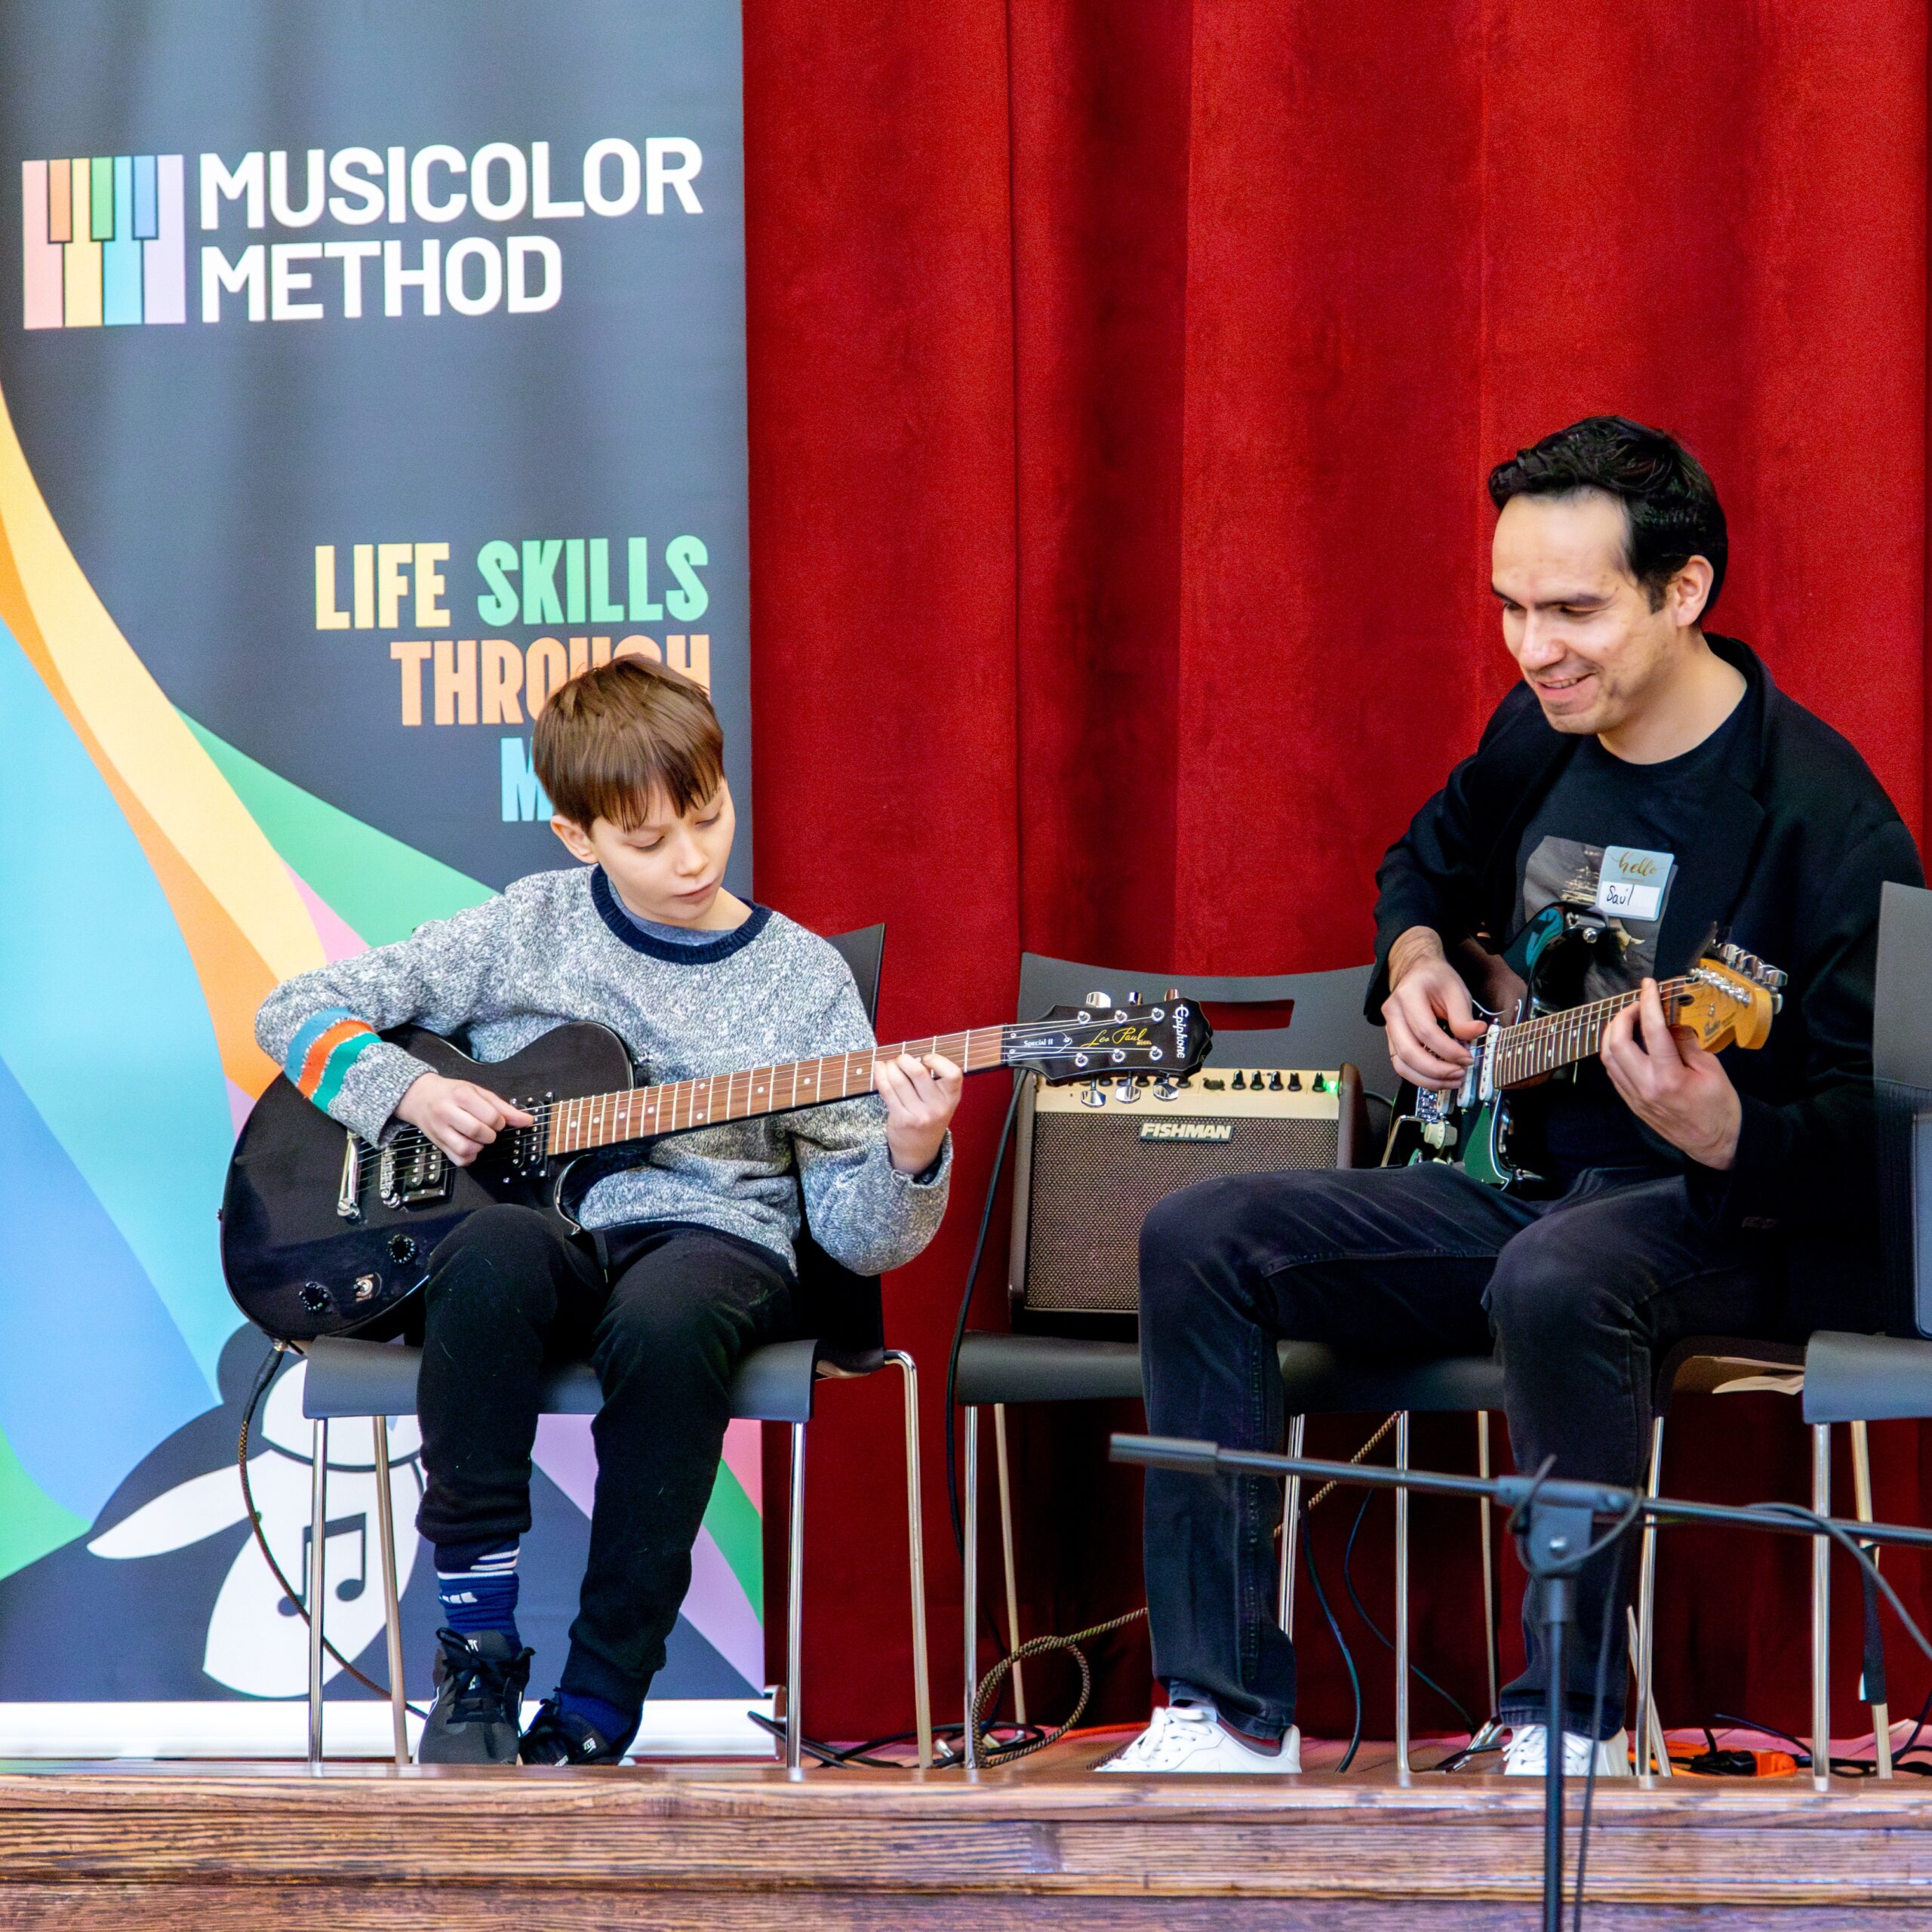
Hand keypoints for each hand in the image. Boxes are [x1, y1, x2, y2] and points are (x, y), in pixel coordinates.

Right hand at [395, 1072, 534, 1165]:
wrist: (419, 1096)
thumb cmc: (452, 1093)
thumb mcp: (478, 1092)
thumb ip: (503, 1107)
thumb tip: (528, 1120)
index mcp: (461, 1095)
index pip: (490, 1116)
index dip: (500, 1122)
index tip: (497, 1120)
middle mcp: (447, 1112)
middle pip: (478, 1132)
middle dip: (491, 1135)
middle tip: (489, 1130)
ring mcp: (439, 1129)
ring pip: (466, 1148)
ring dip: (479, 1147)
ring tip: (479, 1139)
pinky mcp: (436, 1143)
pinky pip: (457, 1159)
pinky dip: (469, 1157)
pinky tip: (471, 1147)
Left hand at [874, 1051, 962, 1174]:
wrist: (919, 1150)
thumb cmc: (928, 1116)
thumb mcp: (941, 1101)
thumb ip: (934, 1081)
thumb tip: (909, 1054)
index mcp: (952, 1098)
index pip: (953, 1074)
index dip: (938, 1060)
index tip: (926, 1058)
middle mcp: (938, 1107)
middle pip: (919, 1073)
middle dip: (904, 1060)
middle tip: (899, 1058)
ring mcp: (920, 1115)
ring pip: (899, 1081)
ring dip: (890, 1067)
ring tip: (888, 1064)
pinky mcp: (902, 1120)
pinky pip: (887, 1092)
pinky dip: (880, 1076)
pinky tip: (879, 1068)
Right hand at [1382, 928, 1486, 1089]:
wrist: (1418, 972)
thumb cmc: (1436, 980)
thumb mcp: (1456, 990)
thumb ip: (1463, 1015)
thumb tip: (1475, 1034)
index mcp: (1408, 995)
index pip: (1426, 1031)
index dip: (1448, 1050)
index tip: (1468, 1058)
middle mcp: (1392, 1013)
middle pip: (1408, 1052)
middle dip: (1436, 1070)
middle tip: (1460, 1074)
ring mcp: (1388, 1029)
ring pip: (1401, 1063)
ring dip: (1427, 1079)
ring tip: (1452, 1081)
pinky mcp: (1392, 1041)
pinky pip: (1401, 1065)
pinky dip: (1420, 1077)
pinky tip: (1439, 1079)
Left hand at [1600, 977, 1741, 1168]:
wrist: (1715, 1143)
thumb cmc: (1719, 1106)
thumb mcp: (1711, 1069)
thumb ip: (1686, 1042)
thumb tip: (1669, 1020)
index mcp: (1668, 1078)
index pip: (1652, 1031)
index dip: (1648, 1002)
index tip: (1649, 985)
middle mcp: (1644, 1086)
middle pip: (1616, 1042)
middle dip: (1623, 1015)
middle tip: (1638, 1002)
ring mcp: (1633, 1096)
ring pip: (1607, 1057)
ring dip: (1613, 1032)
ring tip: (1630, 1018)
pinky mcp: (1630, 1102)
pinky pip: (1613, 1071)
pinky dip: (1615, 1051)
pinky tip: (1628, 1041)